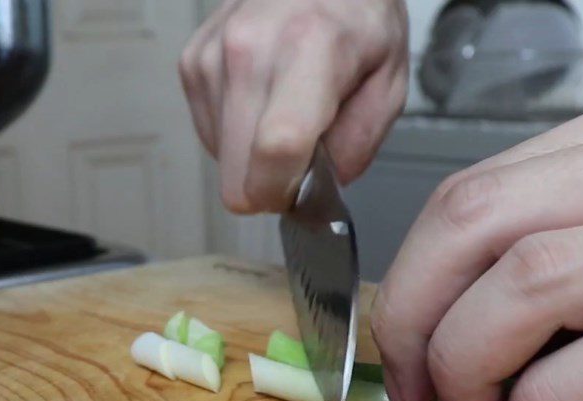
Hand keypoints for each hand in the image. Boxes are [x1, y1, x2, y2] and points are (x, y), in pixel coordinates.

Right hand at [179, 0, 408, 213]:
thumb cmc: (360, 23)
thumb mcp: (389, 85)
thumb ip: (359, 145)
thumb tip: (318, 186)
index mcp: (308, 51)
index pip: (276, 149)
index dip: (283, 192)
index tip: (298, 195)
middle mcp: (248, 50)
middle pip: (239, 172)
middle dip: (270, 183)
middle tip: (301, 157)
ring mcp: (213, 57)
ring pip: (224, 162)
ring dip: (255, 156)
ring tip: (286, 114)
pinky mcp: (193, 63)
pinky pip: (212, 137)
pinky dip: (239, 136)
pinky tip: (264, 105)